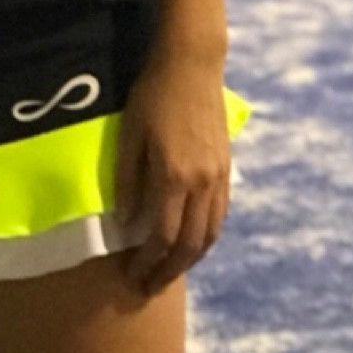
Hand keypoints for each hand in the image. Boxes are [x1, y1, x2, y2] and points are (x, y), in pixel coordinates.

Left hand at [114, 46, 233, 295]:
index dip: (147, 262)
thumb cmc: (151, 95)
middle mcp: (201, 183)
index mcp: (174, 177)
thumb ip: (128, 181)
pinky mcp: (226, 168)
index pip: (162, 236)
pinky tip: (192, 243)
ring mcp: (218, 177)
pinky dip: (206, 237)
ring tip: (170, 272)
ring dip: (190, 260)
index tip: (131, 276)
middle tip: (149, 287)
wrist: (192, 65)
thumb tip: (126, 223)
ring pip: (210, 234)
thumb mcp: (129, 135)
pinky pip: (220, 215)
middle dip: (168, 270)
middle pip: (189, 244)